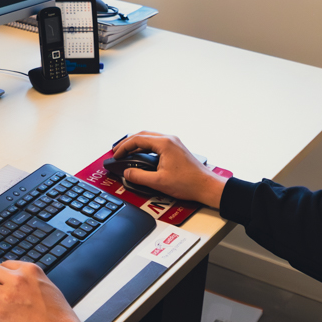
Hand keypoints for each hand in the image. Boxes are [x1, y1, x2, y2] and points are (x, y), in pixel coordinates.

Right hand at [109, 132, 226, 208]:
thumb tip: (127, 173)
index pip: (137, 140)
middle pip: (143, 135)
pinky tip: (142, 156)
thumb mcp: (158, 182)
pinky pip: (157, 144)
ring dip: (137, 144)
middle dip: (128, 143)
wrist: (206, 186)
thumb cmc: (188, 183)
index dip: (123, 147)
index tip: (116, 155)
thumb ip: (139, 177)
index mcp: (164, 143)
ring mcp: (174, 143)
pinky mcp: (176, 149)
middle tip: (117, 151)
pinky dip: (146, 147)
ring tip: (127, 153)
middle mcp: (170, 139)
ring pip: (150, 138)